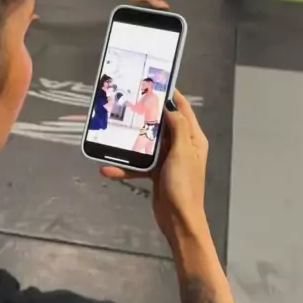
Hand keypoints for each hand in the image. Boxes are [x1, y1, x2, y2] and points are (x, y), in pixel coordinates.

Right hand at [100, 91, 208, 245]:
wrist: (178, 220)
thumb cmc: (184, 185)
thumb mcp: (183, 152)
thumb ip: (178, 127)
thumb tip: (169, 106)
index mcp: (193, 138)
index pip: (183, 109)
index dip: (170, 94)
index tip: (154, 82)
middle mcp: (182, 146)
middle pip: (163, 123)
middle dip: (146, 113)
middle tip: (128, 101)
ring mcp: (168, 159)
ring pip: (148, 142)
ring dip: (132, 140)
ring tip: (115, 129)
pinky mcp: (157, 172)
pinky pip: (139, 164)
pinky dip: (126, 166)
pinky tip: (108, 168)